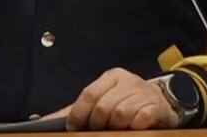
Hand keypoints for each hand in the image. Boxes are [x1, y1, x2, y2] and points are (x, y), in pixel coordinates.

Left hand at [59, 68, 180, 130]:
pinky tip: (132, 128)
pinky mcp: (155, 107)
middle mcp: (128, 81)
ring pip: (120, 114)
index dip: (79, 113)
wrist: (161, 102)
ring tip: (117, 129)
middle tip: (99, 130)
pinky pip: (139, 120)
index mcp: (112, 76)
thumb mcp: (104, 99)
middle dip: (97, 123)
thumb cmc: (127, 101)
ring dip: (116, 127)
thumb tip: (45, 121)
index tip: (73, 127)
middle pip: (104, 106)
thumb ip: (78, 109)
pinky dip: (132, 127)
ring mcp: (143, 93)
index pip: (90, 94)